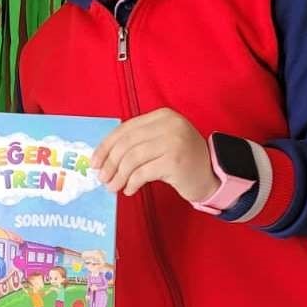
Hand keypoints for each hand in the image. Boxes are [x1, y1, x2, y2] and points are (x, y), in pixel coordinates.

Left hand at [92, 108, 218, 201]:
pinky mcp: (175, 161)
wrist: (211, 175)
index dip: (106, 146)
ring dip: (119, 176)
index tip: (95, 162)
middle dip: (110, 163)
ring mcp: (173, 141)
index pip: (125, 129)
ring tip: (113, 187)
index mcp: (162, 115)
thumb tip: (102, 158)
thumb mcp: (160, 142)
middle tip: (102, 179)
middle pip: (126, 143)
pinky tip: (130, 190)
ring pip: (132, 159)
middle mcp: (169, 124)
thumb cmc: (181, 160)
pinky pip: (143, 173)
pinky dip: (132, 183)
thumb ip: (137, 143)